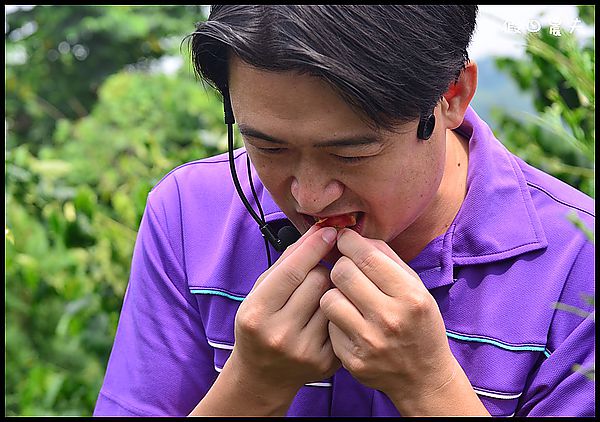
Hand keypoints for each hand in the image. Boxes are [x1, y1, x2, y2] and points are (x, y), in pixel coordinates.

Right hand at [227, 224, 341, 396]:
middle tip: (315, 272)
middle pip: (318, 281)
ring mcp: (304, 350)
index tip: (329, 230)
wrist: (262, 376)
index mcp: (256, 314)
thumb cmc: (260, 324)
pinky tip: (326, 314)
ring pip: (334, 298)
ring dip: (331, 288)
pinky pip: (341, 319)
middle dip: (321, 268)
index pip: (292, 271)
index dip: (314, 246)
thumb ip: (286, 262)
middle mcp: (280, 334)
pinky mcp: (325, 362)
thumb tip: (317, 232)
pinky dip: (338, 310)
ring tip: (317, 295)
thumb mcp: (259, 292)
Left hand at [319, 228, 456, 406]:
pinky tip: (349, 322)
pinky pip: (329, 326)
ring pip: (328, 298)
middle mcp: (390, 319)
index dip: (348, 241)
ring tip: (347, 297)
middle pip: (342, 273)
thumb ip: (386, 258)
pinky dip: (335, 319)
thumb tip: (353, 236)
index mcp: (410, 296)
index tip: (343, 239)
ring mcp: (369, 342)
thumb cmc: (418, 324)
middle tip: (346, 269)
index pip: (366, 256)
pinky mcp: (352, 360)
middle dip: (340, 265)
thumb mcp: (416, 287)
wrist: (423, 378)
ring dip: (334, 293)